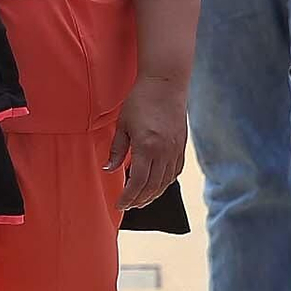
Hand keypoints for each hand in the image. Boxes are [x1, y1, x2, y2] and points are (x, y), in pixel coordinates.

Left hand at [107, 74, 187, 210]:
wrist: (165, 84)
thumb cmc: (140, 100)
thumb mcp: (122, 124)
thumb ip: (117, 150)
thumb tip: (109, 169)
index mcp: (147, 147)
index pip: (138, 182)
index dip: (128, 197)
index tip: (119, 205)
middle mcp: (164, 152)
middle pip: (152, 186)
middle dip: (139, 200)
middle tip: (127, 206)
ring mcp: (175, 150)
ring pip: (165, 182)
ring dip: (152, 195)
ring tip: (140, 201)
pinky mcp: (182, 147)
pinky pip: (175, 172)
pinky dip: (165, 183)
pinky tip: (156, 186)